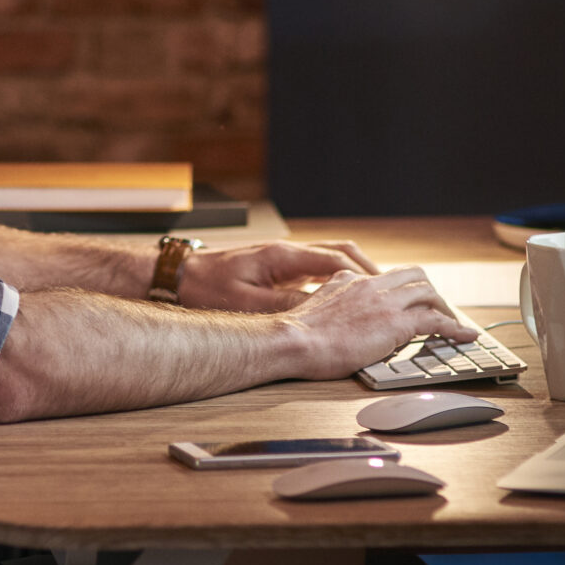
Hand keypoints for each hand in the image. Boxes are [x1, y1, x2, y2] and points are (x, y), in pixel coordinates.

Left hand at [181, 239, 387, 311]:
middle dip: (367, 269)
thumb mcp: (246, 304)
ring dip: (352, 273)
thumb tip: (320, 312)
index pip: (335, 258)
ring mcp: (280, 260)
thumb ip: (284, 307)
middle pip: (339, 253)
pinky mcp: (273, 269)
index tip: (384, 289)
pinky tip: (341, 299)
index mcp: (281, 256)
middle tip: (389, 289)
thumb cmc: (204, 289)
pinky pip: (313, 270)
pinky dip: (333, 280)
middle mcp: (285, 253)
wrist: (175, 276)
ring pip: (328, 259)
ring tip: (373, 294)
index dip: (364, 274)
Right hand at [282, 266, 479, 378]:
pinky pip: (436, 320)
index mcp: (350, 281)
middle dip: (429, 291)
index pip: (386, 277)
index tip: (411, 301)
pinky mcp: (396, 323)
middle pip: (415, 275)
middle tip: (437, 310)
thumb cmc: (299, 333)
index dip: (405, 288)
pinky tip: (465, 335)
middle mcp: (371, 285)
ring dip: (444, 308)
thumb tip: (340, 301)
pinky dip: (455, 327)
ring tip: (453, 324)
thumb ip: (333, 297)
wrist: (294, 341)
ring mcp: (385, 302)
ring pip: (429, 292)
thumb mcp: (315, 304)